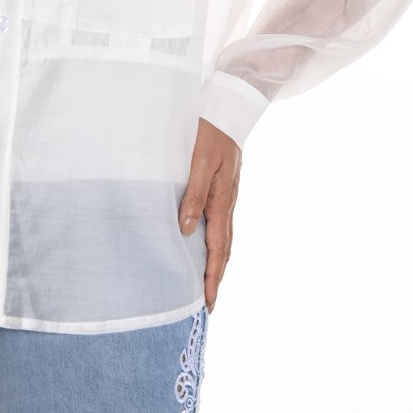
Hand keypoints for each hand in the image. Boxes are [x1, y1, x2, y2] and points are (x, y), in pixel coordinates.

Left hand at [178, 118, 241, 313]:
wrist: (227, 108)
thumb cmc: (210, 132)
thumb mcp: (199, 162)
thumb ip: (192, 195)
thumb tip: (185, 230)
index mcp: (221, 201)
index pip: (218, 249)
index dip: (212, 277)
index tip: (208, 303)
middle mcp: (226, 203)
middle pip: (223, 249)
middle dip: (216, 277)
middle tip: (206, 304)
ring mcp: (225, 197)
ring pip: (221, 237)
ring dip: (214, 262)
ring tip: (204, 283)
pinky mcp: (221, 189)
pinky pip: (217, 223)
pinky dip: (212, 242)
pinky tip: (201, 245)